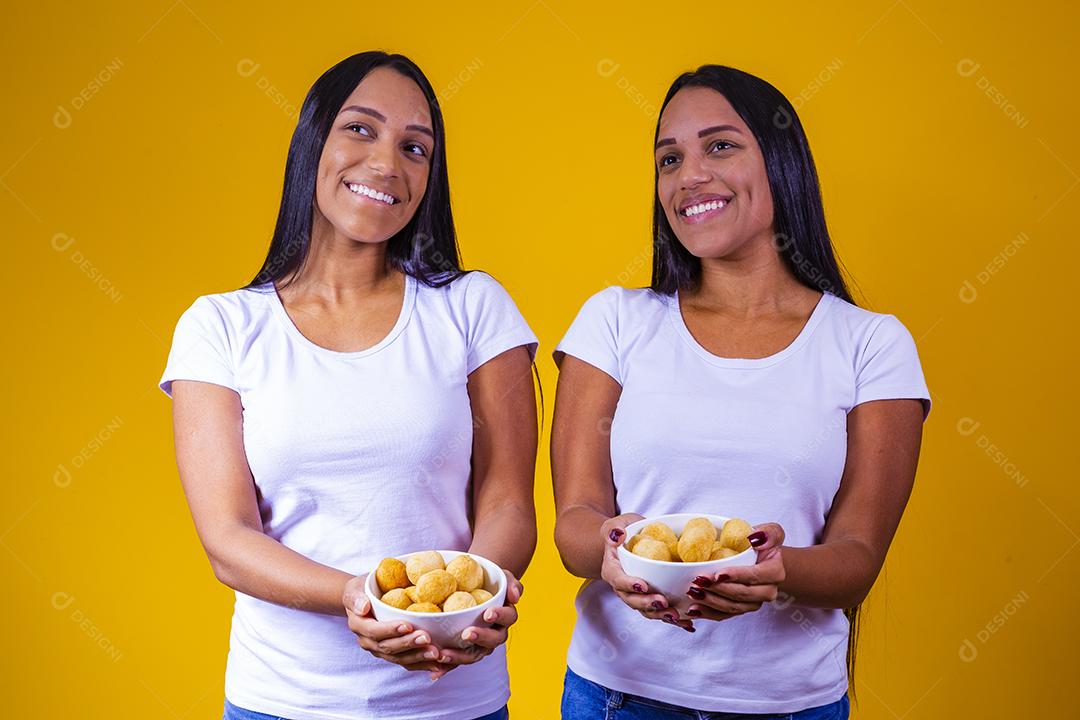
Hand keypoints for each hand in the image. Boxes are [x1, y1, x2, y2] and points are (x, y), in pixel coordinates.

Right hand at [342, 574, 444, 673]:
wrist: (363, 600)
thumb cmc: (362, 590)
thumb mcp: (354, 589)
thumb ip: (356, 598)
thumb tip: (363, 607)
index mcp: (358, 626)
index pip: (374, 631)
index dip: (390, 630)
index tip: (408, 625)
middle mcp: (368, 642)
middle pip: (388, 647)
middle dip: (408, 644)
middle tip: (427, 638)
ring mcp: (380, 650)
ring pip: (399, 658)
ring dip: (418, 657)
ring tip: (435, 653)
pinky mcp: (392, 655)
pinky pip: (406, 662)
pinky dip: (422, 665)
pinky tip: (437, 665)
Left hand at [429, 569, 523, 680]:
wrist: (475, 590)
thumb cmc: (490, 582)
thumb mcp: (502, 577)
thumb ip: (511, 584)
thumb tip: (515, 596)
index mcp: (506, 616)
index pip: (508, 617)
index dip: (499, 616)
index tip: (487, 613)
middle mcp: (496, 633)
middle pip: (493, 640)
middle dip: (480, 638)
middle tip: (466, 634)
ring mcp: (480, 645)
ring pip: (474, 655)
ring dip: (459, 657)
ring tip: (443, 654)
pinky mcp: (465, 651)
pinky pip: (457, 662)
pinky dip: (446, 668)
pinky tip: (434, 672)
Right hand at [600, 513, 694, 631]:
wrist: (631, 542)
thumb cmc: (625, 531)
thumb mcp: (618, 524)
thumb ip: (614, 530)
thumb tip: (618, 535)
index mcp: (613, 569)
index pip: (618, 579)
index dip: (629, 584)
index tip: (644, 585)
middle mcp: (623, 586)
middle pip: (632, 599)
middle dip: (647, 604)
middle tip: (663, 603)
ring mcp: (637, 595)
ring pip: (646, 610)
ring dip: (660, 615)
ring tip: (676, 616)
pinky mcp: (650, 599)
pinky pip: (660, 612)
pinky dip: (674, 620)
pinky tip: (687, 624)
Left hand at [685, 523, 785, 621]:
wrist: (761, 560)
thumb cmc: (762, 543)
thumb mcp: (771, 532)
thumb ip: (769, 533)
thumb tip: (756, 539)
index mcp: (775, 572)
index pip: (756, 576)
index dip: (737, 576)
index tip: (717, 574)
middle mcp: (768, 591)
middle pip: (743, 594)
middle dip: (719, 589)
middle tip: (698, 582)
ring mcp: (755, 603)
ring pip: (733, 607)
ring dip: (711, 602)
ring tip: (693, 593)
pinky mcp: (742, 609)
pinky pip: (725, 615)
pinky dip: (709, 613)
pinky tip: (694, 610)